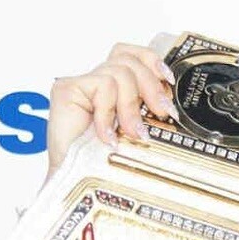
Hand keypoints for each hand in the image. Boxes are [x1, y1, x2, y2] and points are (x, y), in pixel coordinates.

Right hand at [45, 40, 178, 177]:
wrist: (74, 183)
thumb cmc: (104, 166)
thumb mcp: (136, 137)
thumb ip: (147, 116)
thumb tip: (172, 108)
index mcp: (115, 91)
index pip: (132, 56)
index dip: (152, 61)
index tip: (169, 82)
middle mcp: (97, 84)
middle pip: (128, 60)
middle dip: (151, 86)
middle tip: (161, 113)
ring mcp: (81, 85)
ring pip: (118, 73)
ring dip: (131, 106)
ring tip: (132, 134)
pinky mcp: (66, 89)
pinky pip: (101, 86)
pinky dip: (109, 113)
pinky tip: (108, 138)